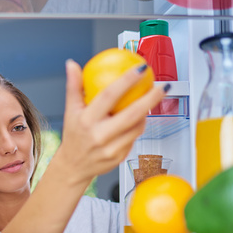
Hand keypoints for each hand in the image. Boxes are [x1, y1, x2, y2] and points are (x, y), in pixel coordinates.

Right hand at [54, 59, 167, 186]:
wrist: (73, 167)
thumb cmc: (73, 136)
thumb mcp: (70, 111)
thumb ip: (74, 87)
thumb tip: (72, 65)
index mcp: (87, 121)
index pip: (109, 96)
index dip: (127, 81)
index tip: (140, 69)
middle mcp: (100, 135)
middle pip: (131, 114)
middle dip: (151, 99)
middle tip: (162, 86)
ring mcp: (111, 149)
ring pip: (137, 127)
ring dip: (146, 112)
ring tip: (152, 99)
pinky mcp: (120, 157)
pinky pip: (134, 138)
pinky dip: (138, 126)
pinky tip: (141, 117)